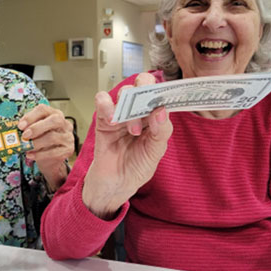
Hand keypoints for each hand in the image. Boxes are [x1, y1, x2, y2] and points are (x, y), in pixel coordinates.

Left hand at [18, 104, 73, 188]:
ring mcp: (68, 136)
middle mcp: (64, 123)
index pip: (44, 109)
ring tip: (26, 148)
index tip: (20, 126)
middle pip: (54, 120)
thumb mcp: (35, 132)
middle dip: (37, 128)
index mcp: (55, 114)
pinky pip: (54, 152)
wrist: (50, 159)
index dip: (31, 116)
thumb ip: (27, 128)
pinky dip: (40, 154)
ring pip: (53, 137)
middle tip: (25, 136)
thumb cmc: (41, 141)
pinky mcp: (68, 150)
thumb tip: (16, 129)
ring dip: (36, 143)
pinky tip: (31, 155)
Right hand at [82, 73, 172, 218]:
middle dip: (146, 88)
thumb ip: (162, 131)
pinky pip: (102, 102)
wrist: (116, 185)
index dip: (165, 91)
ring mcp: (121, 114)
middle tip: (148, 102)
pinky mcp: (103, 120)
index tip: (167, 96)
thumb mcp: (156, 152)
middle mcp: (138, 111)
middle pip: (142, 85)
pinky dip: (106, 104)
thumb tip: (162, 111)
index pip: (161, 94)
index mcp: (154, 117)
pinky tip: (113, 118)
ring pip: (124, 92)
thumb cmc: (137, 167)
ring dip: (130, 107)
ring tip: (133, 129)